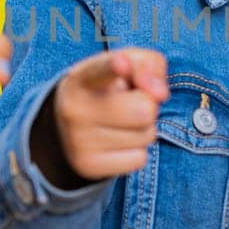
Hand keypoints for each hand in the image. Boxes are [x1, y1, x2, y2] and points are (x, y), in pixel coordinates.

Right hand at [36, 48, 168, 187]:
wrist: (68, 125)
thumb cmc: (108, 88)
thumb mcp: (127, 64)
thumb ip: (149, 66)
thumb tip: (159, 94)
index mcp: (82, 78)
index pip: (100, 70)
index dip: (113, 66)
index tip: (122, 62)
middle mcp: (75, 109)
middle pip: (144, 110)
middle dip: (148, 106)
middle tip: (129, 104)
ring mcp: (79, 141)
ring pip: (146, 136)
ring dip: (143, 129)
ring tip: (119, 122)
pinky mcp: (89, 166)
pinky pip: (139, 159)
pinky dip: (136, 152)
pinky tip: (116, 142)